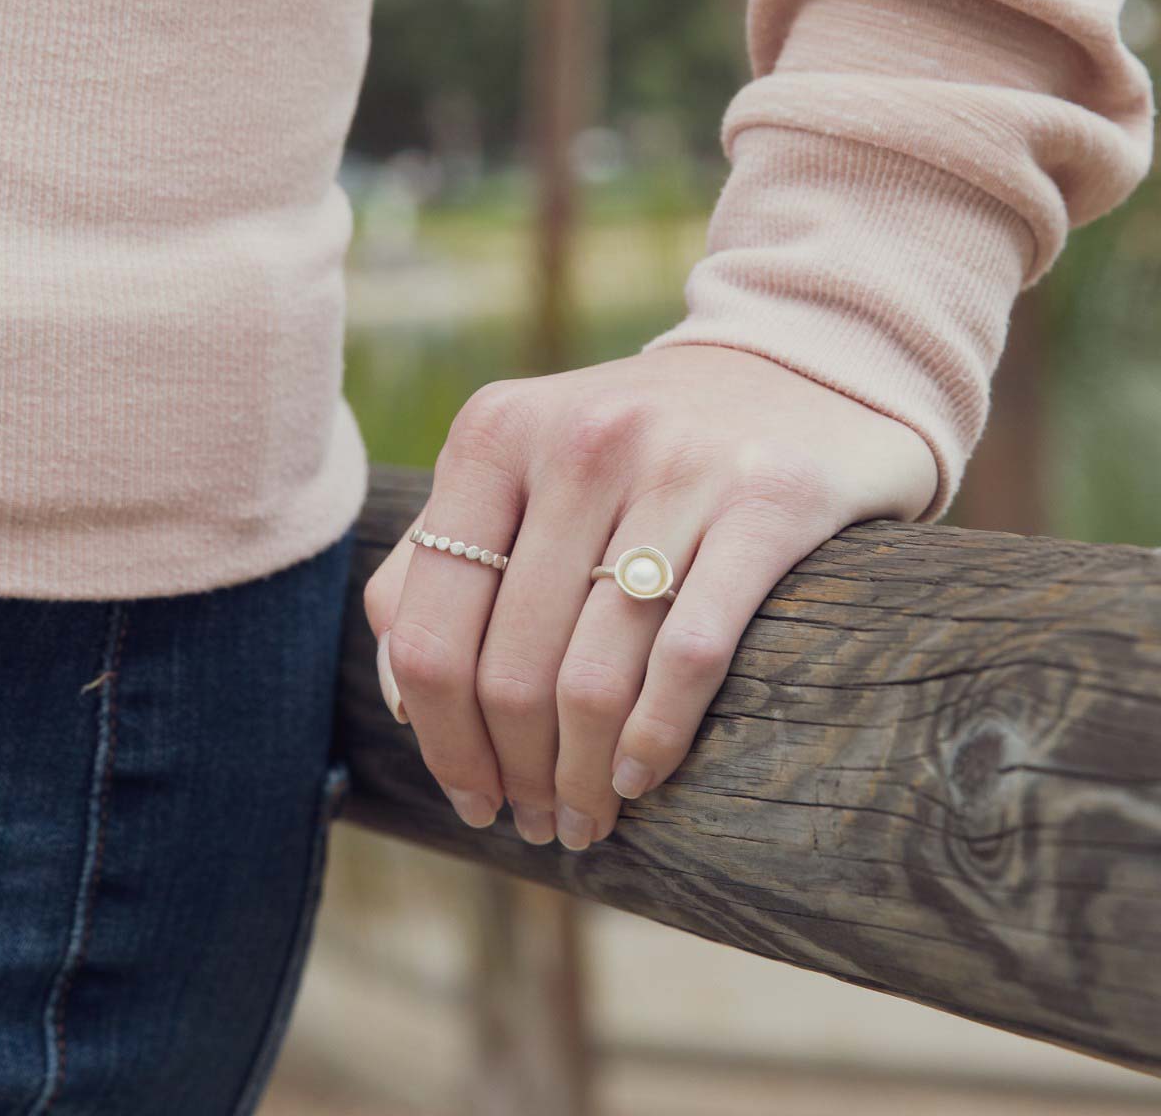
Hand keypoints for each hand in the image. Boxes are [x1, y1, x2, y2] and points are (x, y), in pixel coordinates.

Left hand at [363, 344, 935, 849]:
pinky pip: (689, 653)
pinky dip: (657, 737)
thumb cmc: (636, 451)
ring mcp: (677, 465)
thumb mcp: (522, 473)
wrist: (794, 372)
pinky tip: (642, 775)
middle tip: (537, 823)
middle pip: (511, 669)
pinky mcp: (768, 497)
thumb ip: (440, 561)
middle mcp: (578, 439)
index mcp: (493, 434)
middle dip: (517, 773)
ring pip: (594, 676)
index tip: (470, 798)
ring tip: (587, 819)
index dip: (441, 739)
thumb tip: (400, 697)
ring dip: (582, 778)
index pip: (431, 630)